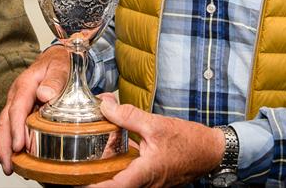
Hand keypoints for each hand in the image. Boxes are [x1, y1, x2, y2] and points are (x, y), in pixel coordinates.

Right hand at [0, 45, 69, 173]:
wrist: (57, 57)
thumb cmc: (59, 63)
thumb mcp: (60, 67)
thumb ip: (54, 80)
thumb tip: (44, 95)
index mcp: (25, 84)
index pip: (17, 109)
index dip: (16, 129)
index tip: (19, 146)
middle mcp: (16, 94)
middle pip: (4, 121)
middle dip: (4, 145)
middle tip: (8, 166)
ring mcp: (16, 102)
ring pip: (5, 126)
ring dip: (5, 147)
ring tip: (9, 167)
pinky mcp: (20, 110)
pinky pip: (12, 127)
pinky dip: (11, 143)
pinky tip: (16, 158)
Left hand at [88, 95, 224, 187]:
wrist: (211, 151)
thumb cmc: (189, 142)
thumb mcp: (156, 125)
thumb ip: (128, 116)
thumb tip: (105, 106)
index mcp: (144, 174)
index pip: (112, 187)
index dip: (92, 186)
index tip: (75, 180)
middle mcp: (144, 183)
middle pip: (112, 183)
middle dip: (94, 173)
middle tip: (76, 163)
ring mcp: (148, 182)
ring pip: (120, 177)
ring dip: (106, 166)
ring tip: (91, 151)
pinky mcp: (150, 177)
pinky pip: (129, 172)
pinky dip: (119, 161)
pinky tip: (113, 145)